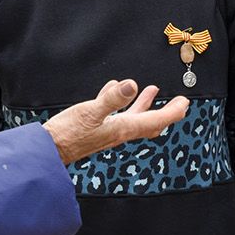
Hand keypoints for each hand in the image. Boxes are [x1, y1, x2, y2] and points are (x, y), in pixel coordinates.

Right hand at [42, 79, 188, 164]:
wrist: (48, 150)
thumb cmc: (67, 134)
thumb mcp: (89, 112)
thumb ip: (111, 98)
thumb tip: (131, 84)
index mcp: (121, 128)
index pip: (154, 121)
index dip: (172, 112)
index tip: (185, 104)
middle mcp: (118, 131)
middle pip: (148, 122)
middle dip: (165, 112)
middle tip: (178, 104)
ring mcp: (107, 131)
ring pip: (132, 118)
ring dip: (144, 104)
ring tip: (152, 91)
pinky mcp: (95, 128)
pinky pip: (113, 114)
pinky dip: (119, 102)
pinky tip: (114, 90)